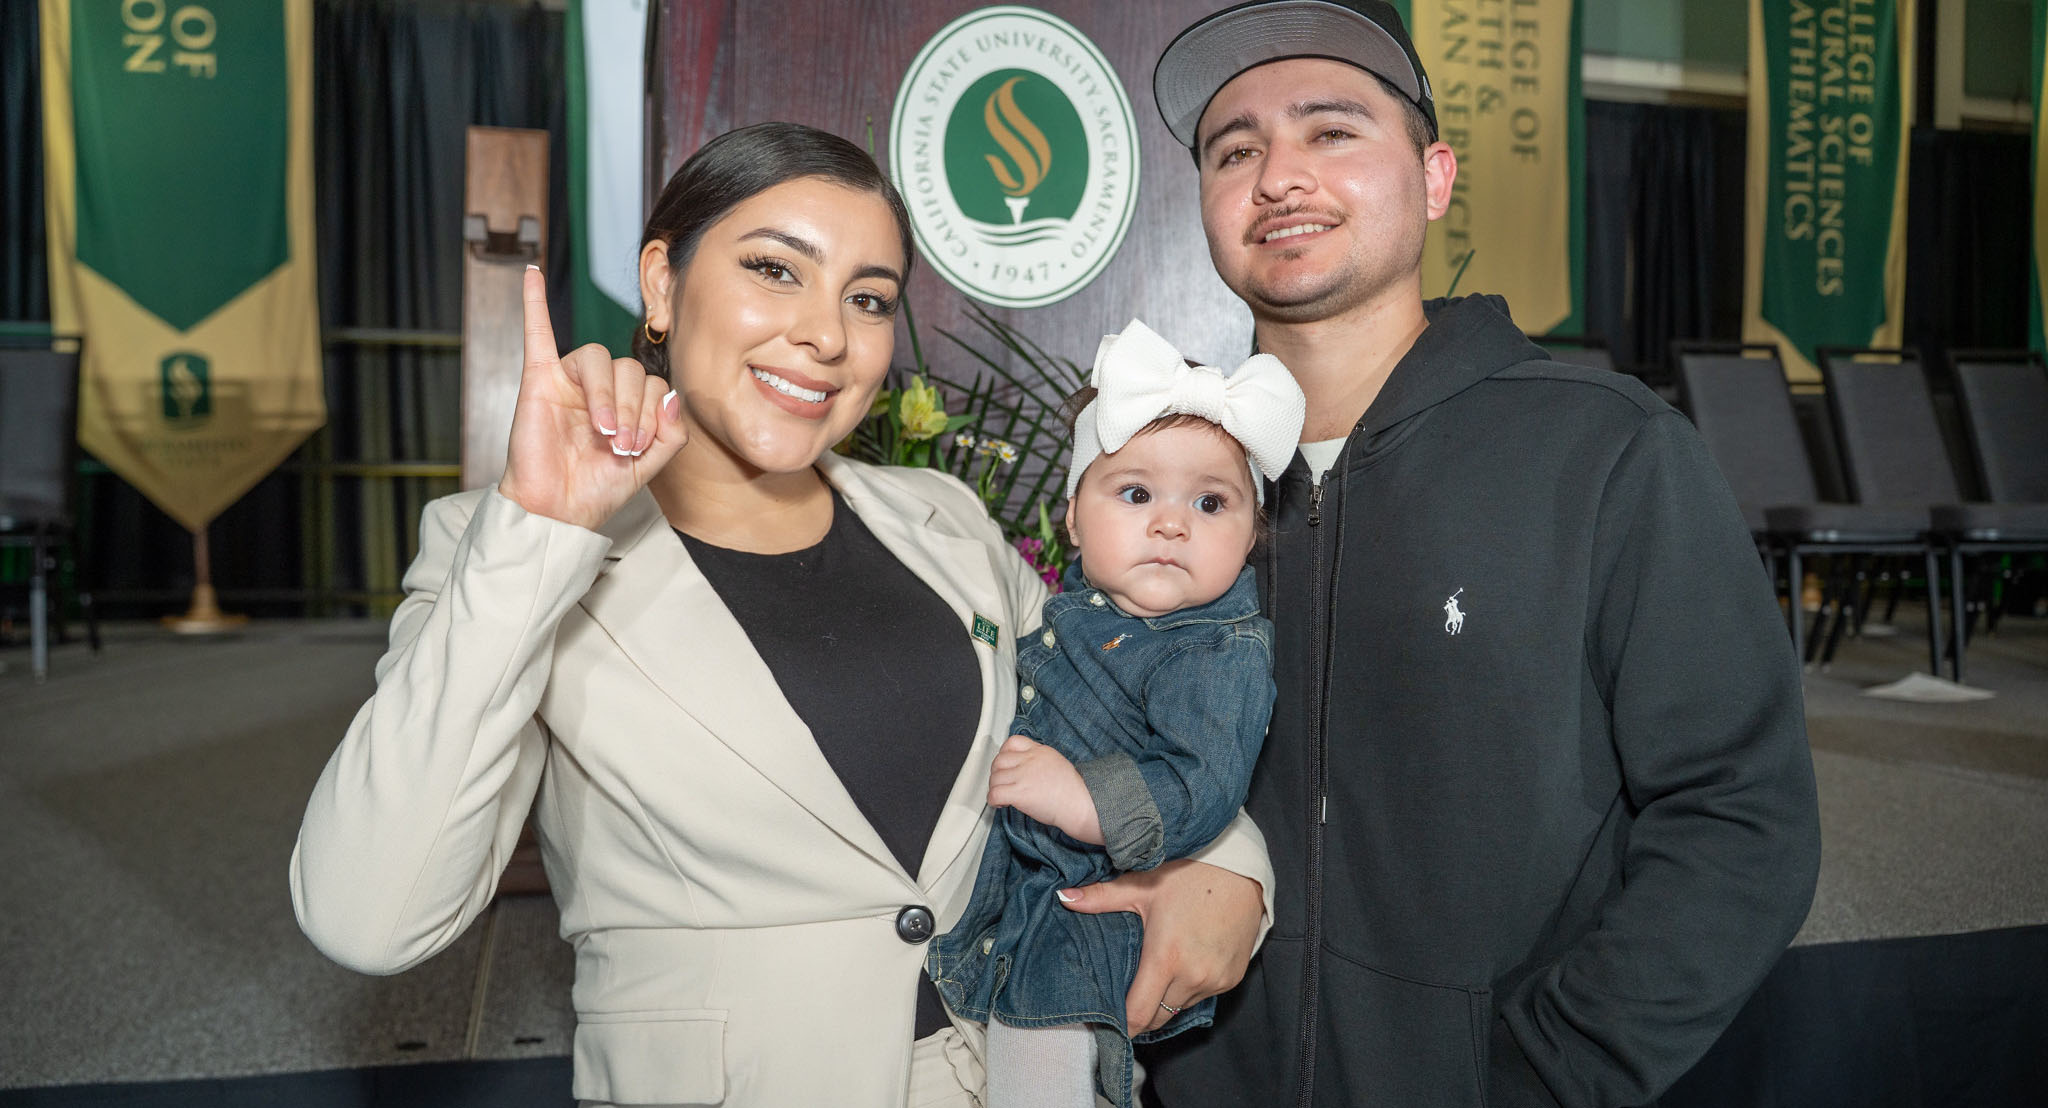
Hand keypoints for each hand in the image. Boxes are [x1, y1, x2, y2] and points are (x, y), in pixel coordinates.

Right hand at [496, 266, 687, 529]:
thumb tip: (674, 396)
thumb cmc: (599, 487)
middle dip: (632, 409)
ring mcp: (569, 380)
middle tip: (621, 444)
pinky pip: (537, 332)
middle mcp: (601, 387)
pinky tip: (532, 275)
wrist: (559, 509)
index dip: (652, 413)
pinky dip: (534, 303)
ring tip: (603, 430)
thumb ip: (672, 433)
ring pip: (598, 358)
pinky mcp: (539, 379)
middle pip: (628, 368)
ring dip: (606, 395)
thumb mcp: (651, 465)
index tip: (640, 448)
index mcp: (629, 402)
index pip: (653, 383)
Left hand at [987, 734, 1101, 844]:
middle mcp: (1030, 760)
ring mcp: (1023, 776)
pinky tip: (1001, 804)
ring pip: (995, 778)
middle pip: (999, 760)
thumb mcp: (1057, 763)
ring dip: (995, 788)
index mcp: (1040, 751)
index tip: (1006, 765)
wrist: (1080, 804)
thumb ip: (1039, 761)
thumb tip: (1024, 769)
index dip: (1004, 754)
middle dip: (996, 773)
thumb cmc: (1073, 790)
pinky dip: (993, 800)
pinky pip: (994, 794)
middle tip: (1002, 783)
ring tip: (1003, 796)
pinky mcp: (1019, 793)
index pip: (1013, 742)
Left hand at [1058, 860, 1261, 1033]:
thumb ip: (1100, 898)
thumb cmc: (1188, 874)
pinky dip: (1191, 987)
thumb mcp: (1141, 885)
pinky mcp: (1233, 977)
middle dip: (1142, 1013)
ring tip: (1158, 973)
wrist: (1240, 868)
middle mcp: (1193, 976)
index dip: (1122, 1024)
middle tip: (1129, 997)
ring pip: (1181, 1006)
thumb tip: (1062, 897)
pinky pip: (1204, 995)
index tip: (1110, 1021)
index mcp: (1166, 958)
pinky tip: (1185, 964)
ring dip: (1167, 998)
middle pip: (1159, 1017)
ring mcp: (1216, 980)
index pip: (1140, 1015)